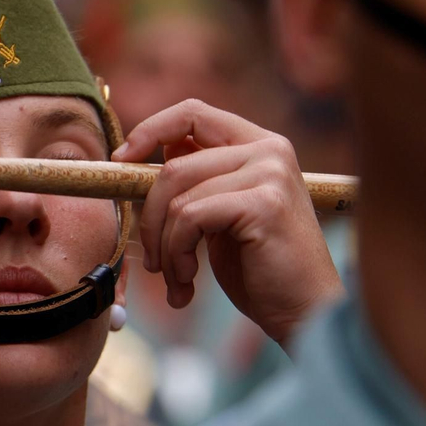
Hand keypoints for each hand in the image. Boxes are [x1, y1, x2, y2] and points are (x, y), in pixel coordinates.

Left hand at [113, 98, 342, 345]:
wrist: (305, 312)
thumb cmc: (261, 269)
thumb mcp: (224, 213)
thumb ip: (200, 180)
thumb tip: (150, 154)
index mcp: (260, 145)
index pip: (192, 113)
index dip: (149, 131)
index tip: (120, 160)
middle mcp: (269, 150)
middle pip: (174, 165)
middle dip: (149, 217)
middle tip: (151, 260)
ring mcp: (270, 174)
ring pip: (178, 197)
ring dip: (164, 247)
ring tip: (177, 279)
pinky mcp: (263, 204)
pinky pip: (190, 218)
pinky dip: (177, 254)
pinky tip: (189, 282)